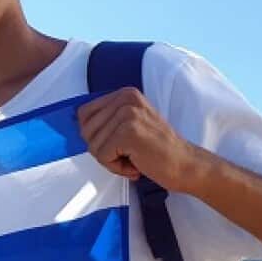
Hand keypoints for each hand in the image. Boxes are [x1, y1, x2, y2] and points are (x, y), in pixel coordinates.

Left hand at [77, 87, 203, 192]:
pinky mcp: (128, 132)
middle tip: (129, 153)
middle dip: (102, 150)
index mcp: (125, 93)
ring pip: (93, 145)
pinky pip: (102, 156)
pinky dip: (116, 167)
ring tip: (134, 158)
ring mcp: (128, 114)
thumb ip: (106, 119)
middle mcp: (126, 98)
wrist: (186, 165)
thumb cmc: (155, 150)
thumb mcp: (130, 124)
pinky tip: (136, 165)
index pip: (84, 113)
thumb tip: (75, 122)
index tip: (120, 143)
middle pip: (86, 130)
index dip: (96, 136)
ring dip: (110, 160)